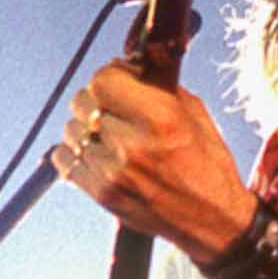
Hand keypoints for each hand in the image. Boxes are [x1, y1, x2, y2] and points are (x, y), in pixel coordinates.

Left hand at [49, 60, 257, 264]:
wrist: (212, 221)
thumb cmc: (208, 165)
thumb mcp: (194, 114)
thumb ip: (160, 84)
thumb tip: (137, 57)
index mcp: (160, 118)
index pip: (103, 79)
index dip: (112, 76)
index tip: (122, 82)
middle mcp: (133, 145)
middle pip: (83, 102)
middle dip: (97, 100)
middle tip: (115, 109)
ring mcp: (113, 172)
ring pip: (71, 130)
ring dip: (86, 128)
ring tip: (109, 136)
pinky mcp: (102, 194)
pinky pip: (64, 159)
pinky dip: (76, 153)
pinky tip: (98, 155)